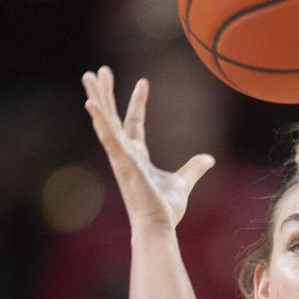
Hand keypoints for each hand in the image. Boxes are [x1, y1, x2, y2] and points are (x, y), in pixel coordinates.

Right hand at [82, 65, 212, 230]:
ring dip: (98, 98)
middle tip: (99, 72)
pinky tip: (91, 103)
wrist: (158, 226)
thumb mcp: (184, 182)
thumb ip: (194, 168)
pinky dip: (100, 120)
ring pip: (105, 121)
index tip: (143, 82)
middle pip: (113, 117)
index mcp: (137, 157)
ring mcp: (121, 157)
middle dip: (107, 94)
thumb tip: (209, 159)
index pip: (134, 123)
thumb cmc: (165, 210)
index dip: (137, 103)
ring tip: (89, 76)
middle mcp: (125, 154)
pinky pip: (108, 137)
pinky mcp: (122, 161)